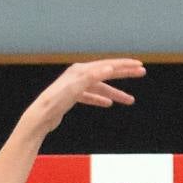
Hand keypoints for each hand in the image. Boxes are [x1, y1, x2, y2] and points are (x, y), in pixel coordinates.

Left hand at [19, 58, 144, 138]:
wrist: (40, 117)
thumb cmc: (55, 102)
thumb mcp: (75, 88)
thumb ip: (92, 77)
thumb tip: (109, 67)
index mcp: (81, 70)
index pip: (108, 65)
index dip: (125, 66)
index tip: (140, 66)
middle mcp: (78, 75)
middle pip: (106, 73)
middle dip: (124, 74)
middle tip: (141, 73)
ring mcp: (75, 86)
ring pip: (100, 87)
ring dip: (115, 93)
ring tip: (129, 100)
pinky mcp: (72, 97)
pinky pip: (91, 96)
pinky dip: (100, 99)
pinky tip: (108, 104)